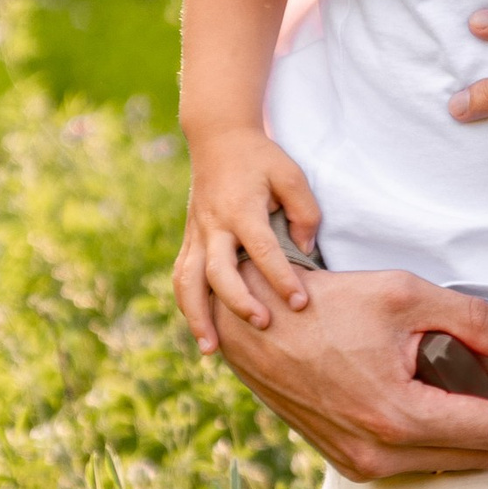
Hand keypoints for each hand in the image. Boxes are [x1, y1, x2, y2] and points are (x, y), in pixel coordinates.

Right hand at [175, 127, 323, 349]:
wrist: (218, 138)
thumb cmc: (261, 159)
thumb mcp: (291, 174)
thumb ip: (304, 212)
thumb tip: (305, 250)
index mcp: (241, 208)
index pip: (262, 250)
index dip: (281, 278)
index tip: (300, 303)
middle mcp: (214, 225)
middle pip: (219, 272)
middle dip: (239, 302)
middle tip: (264, 324)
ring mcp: (196, 234)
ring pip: (188, 281)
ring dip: (197, 316)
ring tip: (210, 349)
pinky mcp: (189, 240)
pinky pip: (182, 277)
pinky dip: (187, 305)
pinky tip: (200, 330)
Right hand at [209, 266, 487, 481]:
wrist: (251, 325)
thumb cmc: (324, 303)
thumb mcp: (405, 294)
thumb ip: (472, 320)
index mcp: (399, 418)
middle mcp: (381, 455)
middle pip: (480, 453)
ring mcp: (362, 464)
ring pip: (450, 459)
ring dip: (482, 425)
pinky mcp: (350, 460)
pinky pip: (419, 457)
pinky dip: (448, 431)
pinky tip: (452, 390)